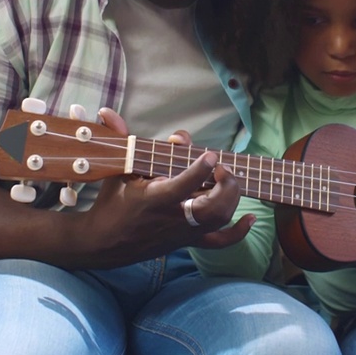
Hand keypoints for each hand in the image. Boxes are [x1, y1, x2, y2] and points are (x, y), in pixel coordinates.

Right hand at [76, 110, 253, 265]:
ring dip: (232, 197)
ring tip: (229, 177)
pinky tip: (251, 218)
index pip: (181, 186)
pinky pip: (219, 242)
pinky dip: (238, 232)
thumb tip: (106, 111)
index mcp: (154, 198)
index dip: (199, 170)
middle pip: (211, 209)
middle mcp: (172, 217)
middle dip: (225, 186)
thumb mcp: (115, 170)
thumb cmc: (111, 203)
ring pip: (219, 220)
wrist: (104, 244)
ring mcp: (183, 231)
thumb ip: (119, 139)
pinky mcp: (188, 241)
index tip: (211, 154)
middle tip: (222, 167)